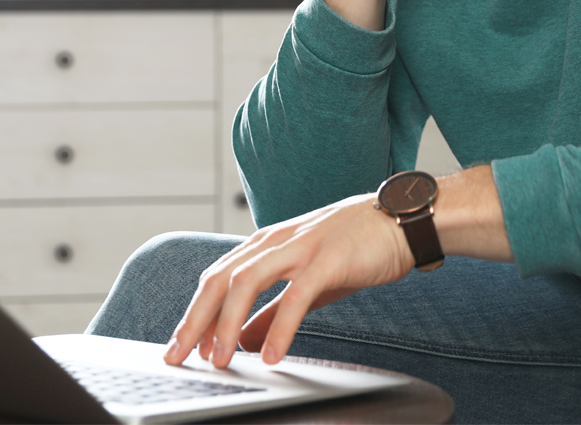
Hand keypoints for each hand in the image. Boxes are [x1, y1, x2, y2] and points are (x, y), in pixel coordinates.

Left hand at [163, 194, 412, 369]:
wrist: (401, 222)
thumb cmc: (355, 249)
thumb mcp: (306, 281)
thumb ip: (273, 310)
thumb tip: (245, 342)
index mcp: (267, 244)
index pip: (217, 277)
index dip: (194, 313)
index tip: (180, 349)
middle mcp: (276, 241)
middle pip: (221, 278)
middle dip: (195, 319)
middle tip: (179, 358)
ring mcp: (301, 247)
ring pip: (247, 280)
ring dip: (227, 322)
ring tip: (220, 360)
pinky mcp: (329, 259)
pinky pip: (297, 295)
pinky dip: (281, 327)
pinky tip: (274, 356)